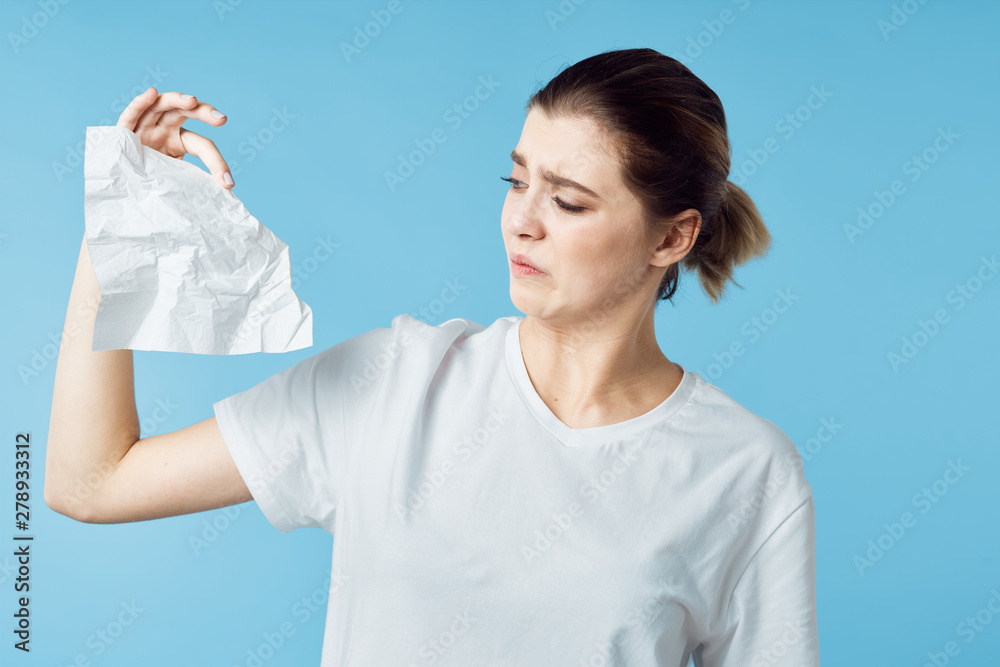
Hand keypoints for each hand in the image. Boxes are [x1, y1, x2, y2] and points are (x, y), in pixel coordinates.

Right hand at [116, 87, 233, 188]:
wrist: (124, 188)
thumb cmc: (153, 183)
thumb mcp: (177, 182)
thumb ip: (196, 181)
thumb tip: (227, 189)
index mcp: (181, 141)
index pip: (202, 145)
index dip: (216, 162)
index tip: (228, 182)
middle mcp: (165, 128)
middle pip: (186, 113)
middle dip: (204, 112)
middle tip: (222, 119)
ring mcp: (145, 126)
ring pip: (162, 105)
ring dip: (177, 100)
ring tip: (192, 101)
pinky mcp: (125, 131)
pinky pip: (133, 113)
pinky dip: (141, 102)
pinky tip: (152, 92)